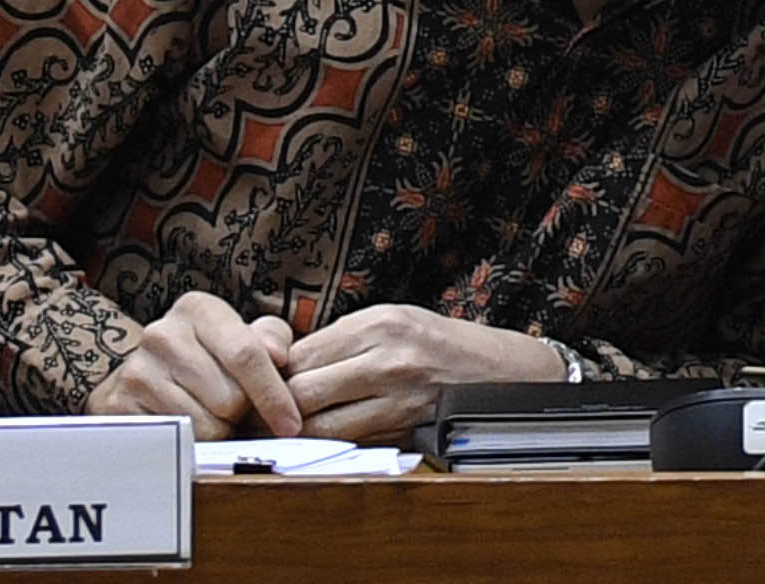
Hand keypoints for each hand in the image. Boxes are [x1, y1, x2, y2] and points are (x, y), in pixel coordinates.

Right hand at [91, 294, 307, 436]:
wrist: (138, 374)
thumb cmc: (205, 355)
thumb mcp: (240, 336)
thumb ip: (271, 339)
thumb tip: (280, 357)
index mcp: (198, 309)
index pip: (247, 355)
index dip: (273, 395)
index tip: (290, 425)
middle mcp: (162, 333)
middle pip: (227, 398)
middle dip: (240, 414)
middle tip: (233, 410)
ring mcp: (135, 370)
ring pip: (202, 425)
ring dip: (216, 431)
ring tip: (208, 416)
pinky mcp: (116, 406)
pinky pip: (172, 442)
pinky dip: (188, 443)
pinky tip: (186, 428)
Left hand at [276, 306, 566, 438]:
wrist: (500, 371)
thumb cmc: (438, 343)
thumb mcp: (392, 320)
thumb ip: (339, 341)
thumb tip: (279, 365)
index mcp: (380, 324)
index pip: (299, 356)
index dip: (273, 375)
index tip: (264, 384)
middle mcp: (388, 359)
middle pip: (302, 393)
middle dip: (277, 408)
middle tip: (264, 414)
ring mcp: (398, 398)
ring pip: (318, 426)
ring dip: (297, 432)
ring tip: (289, 428)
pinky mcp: (404, 430)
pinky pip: (348, 443)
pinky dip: (329, 443)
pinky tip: (324, 436)